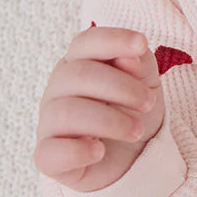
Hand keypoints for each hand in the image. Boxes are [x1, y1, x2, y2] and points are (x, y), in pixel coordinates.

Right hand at [33, 27, 164, 191]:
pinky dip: (79, 151)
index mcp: (79, 62)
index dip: (113, 40)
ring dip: (111, 121)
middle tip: (148, 103)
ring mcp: (49, 122)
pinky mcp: (48, 157)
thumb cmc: (133, 109)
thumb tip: (129, 58)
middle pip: (79, 74)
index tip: (142, 44)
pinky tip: (100, 151)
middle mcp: (58, 88)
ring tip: (136, 131)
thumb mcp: (146, 82)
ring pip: (68, 112)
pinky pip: (52, 152)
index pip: (86, 41)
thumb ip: (140, 64)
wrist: (134, 155)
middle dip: (122, 87)